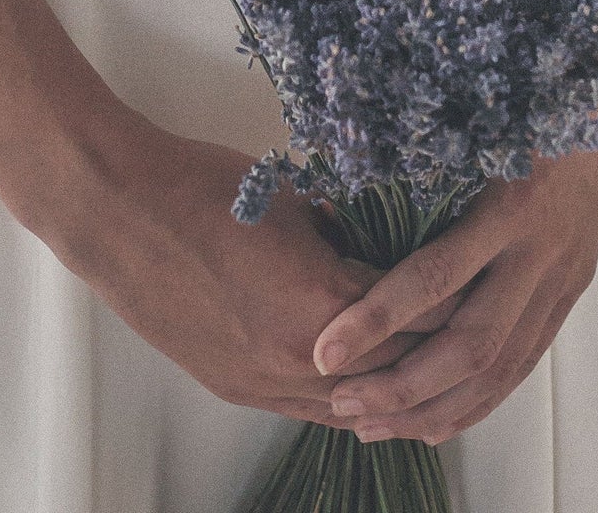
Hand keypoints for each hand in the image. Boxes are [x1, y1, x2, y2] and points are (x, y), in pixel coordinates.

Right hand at [57, 113, 432, 423]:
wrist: (119, 210)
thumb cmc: (203, 188)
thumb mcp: (295, 202)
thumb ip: (347, 235)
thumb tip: (382, 246)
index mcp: (320, 304)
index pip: (416, 320)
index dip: (453, 303)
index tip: (478, 284)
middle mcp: (295, 360)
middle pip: (393, 375)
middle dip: (432, 353)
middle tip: (467, 330)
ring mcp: (260, 383)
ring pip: (351, 407)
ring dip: (389, 389)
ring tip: (427, 368)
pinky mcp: (233, 388)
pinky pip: (306, 409)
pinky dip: (343, 396)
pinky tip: (364, 381)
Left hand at [309, 138, 597, 445]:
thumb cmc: (521, 99)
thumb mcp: (469, 124)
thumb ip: (414, 166)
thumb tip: (327, 202)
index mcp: (508, 203)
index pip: (436, 278)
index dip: (377, 320)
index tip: (324, 351)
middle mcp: (539, 251)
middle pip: (470, 345)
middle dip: (401, 386)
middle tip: (341, 403)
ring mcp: (561, 278)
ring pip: (499, 368)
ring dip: (433, 409)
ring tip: (371, 426)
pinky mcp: (569, 293)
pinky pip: (523, 363)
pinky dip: (477, 402)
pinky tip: (432, 423)